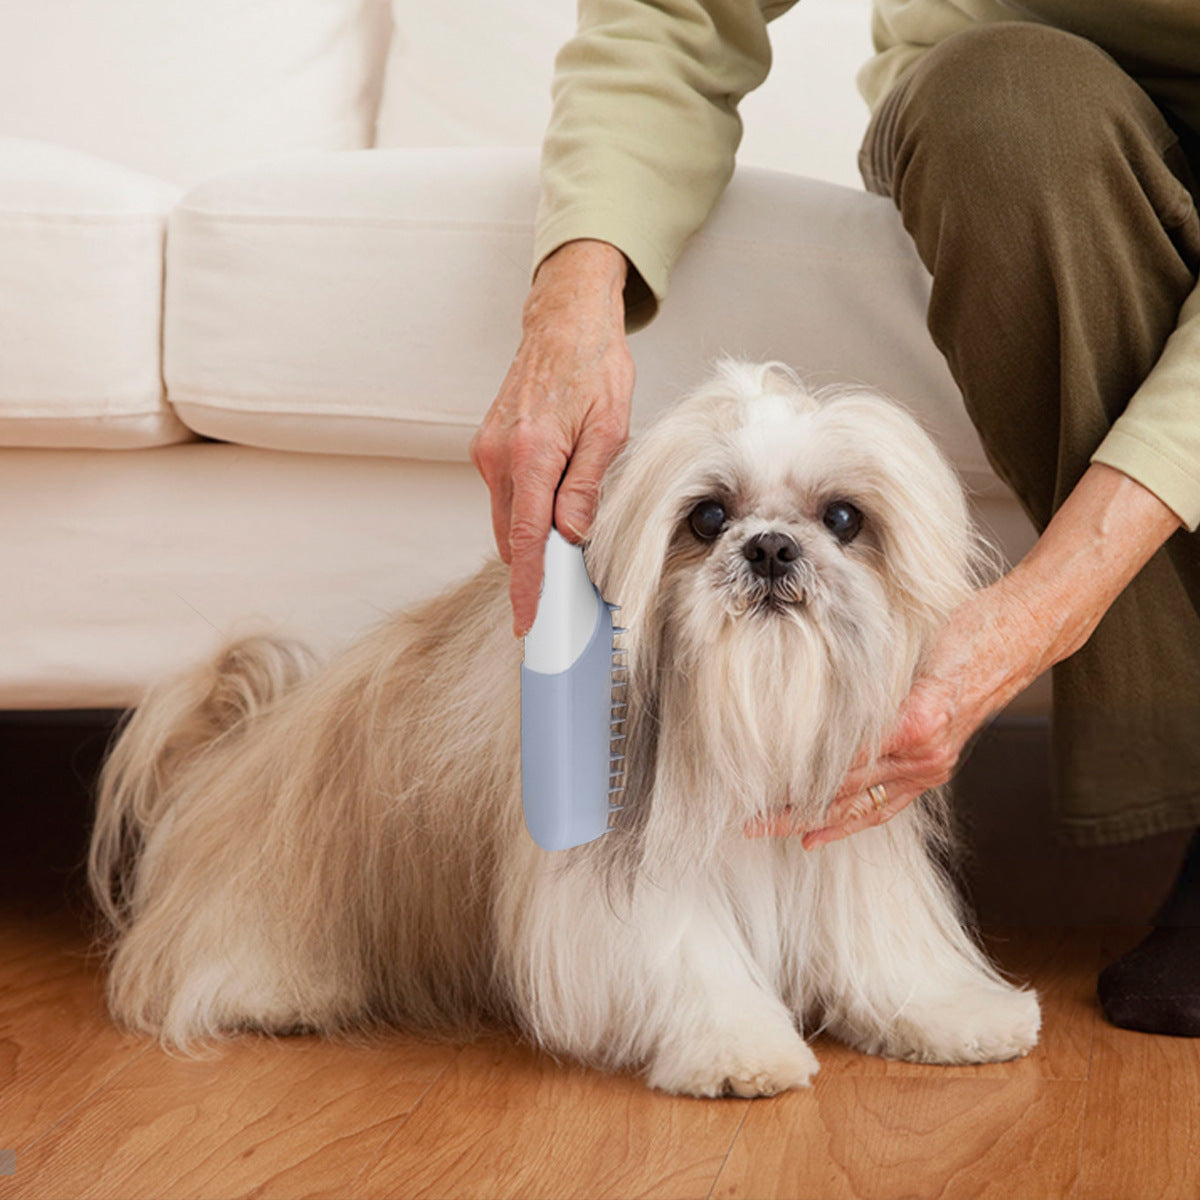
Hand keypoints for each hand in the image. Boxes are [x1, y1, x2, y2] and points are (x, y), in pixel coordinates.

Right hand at [470, 239, 634, 636]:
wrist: (564, 320)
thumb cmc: (593, 364)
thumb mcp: (609, 427)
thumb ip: (586, 485)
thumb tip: (572, 534)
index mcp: (530, 454)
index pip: (526, 539)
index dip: (528, 586)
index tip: (527, 621)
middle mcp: (498, 456)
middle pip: (514, 536)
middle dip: (538, 565)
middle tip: (571, 588)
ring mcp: (488, 453)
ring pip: (509, 519)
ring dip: (535, 534)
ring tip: (574, 528)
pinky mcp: (488, 449)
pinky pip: (507, 497)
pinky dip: (529, 510)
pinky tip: (558, 498)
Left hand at [744, 574, 1049, 845]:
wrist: (1017, 637)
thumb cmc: (966, 630)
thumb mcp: (910, 644)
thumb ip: (866, 674)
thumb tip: (812, 691)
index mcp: (913, 723)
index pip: (841, 760)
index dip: (798, 776)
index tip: (758, 785)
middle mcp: (922, 755)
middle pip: (844, 790)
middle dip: (792, 808)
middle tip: (749, 820)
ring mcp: (930, 767)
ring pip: (862, 806)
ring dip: (814, 821)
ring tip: (769, 831)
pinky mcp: (933, 768)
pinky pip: (886, 804)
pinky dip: (851, 821)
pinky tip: (819, 833)